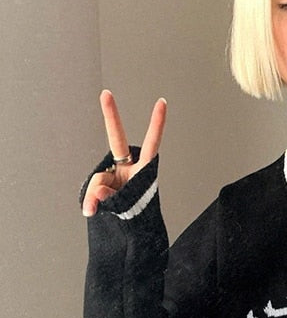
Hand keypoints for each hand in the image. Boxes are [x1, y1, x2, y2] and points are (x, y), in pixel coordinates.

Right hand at [82, 90, 166, 216]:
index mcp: (143, 168)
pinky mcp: (103, 181)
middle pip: (117, 138)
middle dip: (111, 115)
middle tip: (106, 93)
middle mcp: (128, 166)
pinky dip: (92, 201)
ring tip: (98, 209)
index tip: (162, 102)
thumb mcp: (126, 205)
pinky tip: (91, 209)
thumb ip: (109, 197)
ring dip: (98, 195)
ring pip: (100, 178)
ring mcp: (115, 172)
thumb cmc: (134, 210)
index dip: (157, 123)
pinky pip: (94, 190)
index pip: (151, 142)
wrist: (131, 224)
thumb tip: (98, 193)